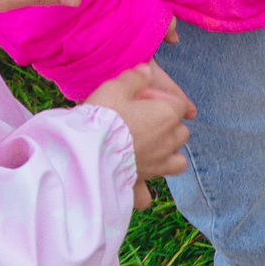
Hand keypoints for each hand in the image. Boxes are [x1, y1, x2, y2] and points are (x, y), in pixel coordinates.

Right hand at [85, 61, 196, 190]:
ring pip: (177, 161)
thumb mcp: (115, 86)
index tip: (143, 98)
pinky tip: (133, 184)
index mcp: (166, 116)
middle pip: (181, 133)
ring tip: (150, 151)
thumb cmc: (101, 114)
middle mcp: (167, 142)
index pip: (179, 105)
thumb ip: (134, 77)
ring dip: (168, 156)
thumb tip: (145, 71)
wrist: (83, 148)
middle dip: (168, 127)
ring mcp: (156, 165)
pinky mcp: (139, 182)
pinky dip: (143, 192)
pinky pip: (147, 194)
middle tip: (144, 122)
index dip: (163, 99)